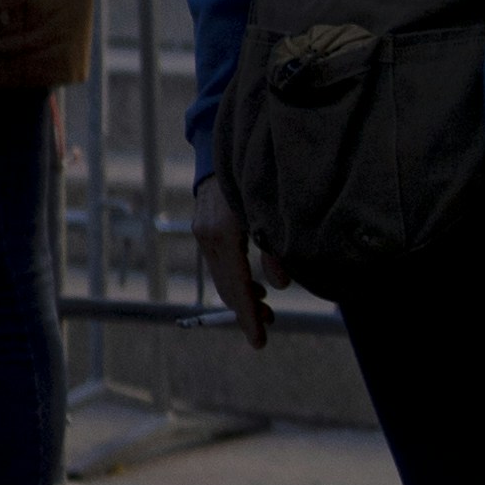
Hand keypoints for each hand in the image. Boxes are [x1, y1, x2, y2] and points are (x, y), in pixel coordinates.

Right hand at [192, 169, 270, 351]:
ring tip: (266, 307)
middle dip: (247, 311)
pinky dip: (235, 278)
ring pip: (221, 277)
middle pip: (226, 287)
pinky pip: (219, 263)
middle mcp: (208, 235)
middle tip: (270, 325)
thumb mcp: (272, 211)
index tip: (260, 342)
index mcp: (224, 233)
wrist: (226, 142)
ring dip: (242, 296)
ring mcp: (202, 230)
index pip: (237, 288)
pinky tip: (254, 285)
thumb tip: (281, 286)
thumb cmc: (257, 173)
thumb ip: (277, 249)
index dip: (249, 318)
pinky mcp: (204, 226)